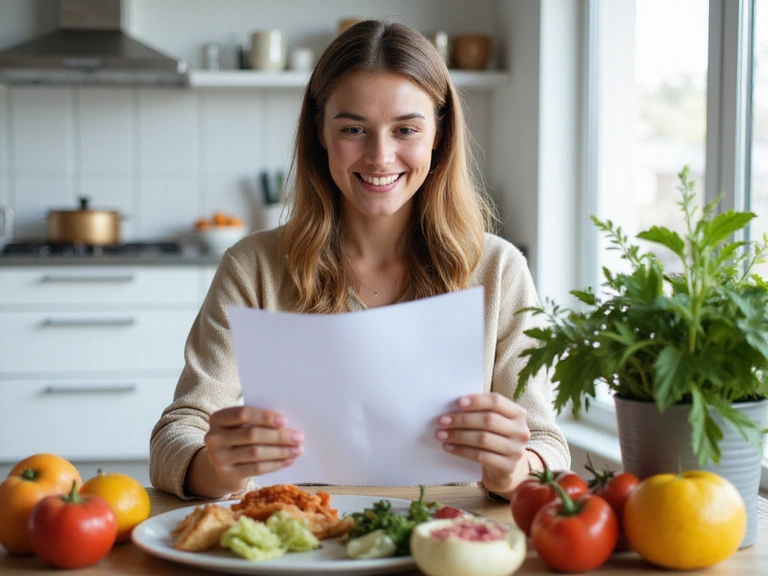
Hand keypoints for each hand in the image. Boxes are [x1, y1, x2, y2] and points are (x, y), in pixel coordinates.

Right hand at [187, 405, 302, 497]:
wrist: (221, 465)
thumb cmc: (239, 438)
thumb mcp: (241, 426)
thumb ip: (257, 421)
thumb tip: (288, 425)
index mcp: (218, 418)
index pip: (242, 413)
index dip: (264, 417)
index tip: (285, 420)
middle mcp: (214, 437)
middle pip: (251, 434)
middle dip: (278, 436)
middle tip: (298, 437)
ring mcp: (218, 458)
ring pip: (255, 453)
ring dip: (280, 451)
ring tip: (297, 450)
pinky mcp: (227, 474)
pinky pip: (256, 469)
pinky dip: (275, 464)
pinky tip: (288, 461)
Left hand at [435, 393, 532, 497]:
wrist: (506, 469)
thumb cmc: (495, 438)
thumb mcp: (494, 423)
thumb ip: (481, 412)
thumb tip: (453, 407)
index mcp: (518, 414)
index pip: (497, 401)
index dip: (476, 401)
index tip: (457, 402)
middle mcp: (521, 431)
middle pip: (488, 420)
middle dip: (462, 419)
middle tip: (442, 420)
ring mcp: (516, 450)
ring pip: (483, 439)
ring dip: (458, 436)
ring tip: (441, 434)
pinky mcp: (508, 467)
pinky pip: (480, 456)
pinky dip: (461, 451)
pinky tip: (449, 447)